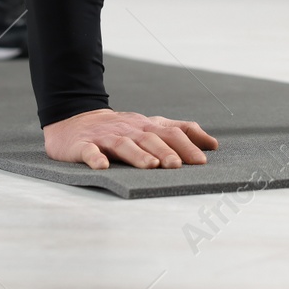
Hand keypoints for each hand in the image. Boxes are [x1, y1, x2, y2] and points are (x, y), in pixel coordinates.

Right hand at [43, 108, 218, 169]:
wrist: (76, 123)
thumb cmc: (121, 130)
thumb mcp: (150, 128)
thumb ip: (180, 133)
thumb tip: (212, 144)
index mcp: (145, 126)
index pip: (169, 133)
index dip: (186, 145)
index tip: (201, 160)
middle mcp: (128, 129)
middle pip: (149, 139)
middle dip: (165, 151)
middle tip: (178, 165)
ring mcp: (105, 137)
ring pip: (123, 144)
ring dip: (137, 155)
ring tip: (150, 166)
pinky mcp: (82, 145)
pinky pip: (88, 151)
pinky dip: (95, 158)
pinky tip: (102, 166)